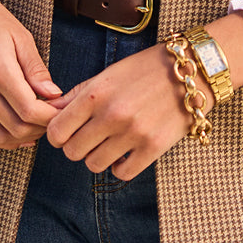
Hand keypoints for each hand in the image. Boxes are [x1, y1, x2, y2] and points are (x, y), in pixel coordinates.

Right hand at [0, 0, 61, 148]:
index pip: (29, 110)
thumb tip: (54, 95)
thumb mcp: (20, 36)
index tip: (62, 110)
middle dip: (40, 128)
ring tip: (37, 124)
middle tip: (54, 117)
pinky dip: (2, 138)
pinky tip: (17, 130)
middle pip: (16, 127)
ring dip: (22, 138)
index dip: (50, 117)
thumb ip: (36, 69)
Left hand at [45, 11, 242, 178]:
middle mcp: (112, 114)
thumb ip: (78, 94)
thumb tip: (49, 111)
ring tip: (110, 142)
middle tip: (91, 136)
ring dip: (98, 156)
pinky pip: (121, 173)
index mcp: (97, 92)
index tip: (68, 130)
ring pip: (94, 165)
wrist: (193, 70)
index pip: (56, 131)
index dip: (58, 134)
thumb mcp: (109, 73)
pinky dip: (120, 166)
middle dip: (78, 146)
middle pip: (72, 152)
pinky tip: (126, 152)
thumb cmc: (146, 68)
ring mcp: (133, 133)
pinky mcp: (153, 148)